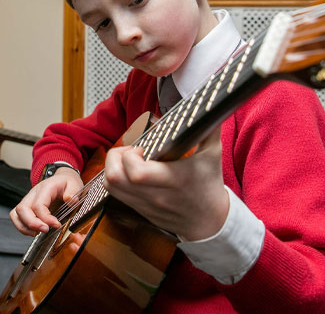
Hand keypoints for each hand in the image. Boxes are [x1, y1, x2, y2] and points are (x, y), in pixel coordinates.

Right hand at [10, 168, 82, 235]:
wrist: (62, 180)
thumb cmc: (67, 184)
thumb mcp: (75, 184)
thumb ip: (73, 192)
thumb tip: (71, 200)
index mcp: (45, 187)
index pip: (38, 204)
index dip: (45, 217)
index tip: (56, 225)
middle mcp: (33, 193)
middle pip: (23, 209)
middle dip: (32, 223)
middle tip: (45, 230)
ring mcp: (28, 199)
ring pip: (16, 213)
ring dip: (25, 226)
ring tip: (38, 233)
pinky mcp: (27, 206)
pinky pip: (16, 216)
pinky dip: (22, 226)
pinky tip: (33, 232)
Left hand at [103, 127, 229, 240]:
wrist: (209, 220)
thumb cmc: (209, 185)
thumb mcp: (213, 154)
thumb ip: (210, 128)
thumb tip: (208, 104)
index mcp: (174, 179)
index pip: (137, 173)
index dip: (130, 156)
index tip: (141, 147)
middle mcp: (156, 194)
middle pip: (115, 178)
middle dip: (115, 157)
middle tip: (131, 151)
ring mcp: (145, 203)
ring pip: (110, 186)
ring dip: (112, 167)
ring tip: (128, 159)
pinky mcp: (139, 209)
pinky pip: (114, 193)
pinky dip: (114, 178)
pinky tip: (128, 170)